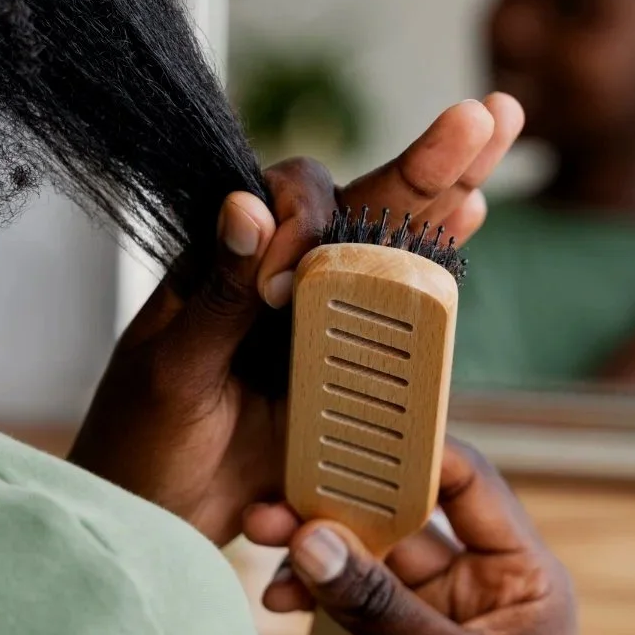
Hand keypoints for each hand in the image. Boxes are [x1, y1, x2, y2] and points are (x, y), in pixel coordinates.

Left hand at [69, 94, 524, 544]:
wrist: (154, 519)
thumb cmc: (139, 441)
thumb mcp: (173, 371)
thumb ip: (219, 295)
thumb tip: (246, 207)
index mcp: (228, 262)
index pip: (285, 200)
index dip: (307, 218)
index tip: (283, 282)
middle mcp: (280, 278)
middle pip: (360, 206)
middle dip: (422, 159)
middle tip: (482, 115)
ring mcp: (317, 319)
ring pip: (391, 244)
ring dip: (444, 190)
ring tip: (496, 129)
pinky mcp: (345, 367)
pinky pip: (399, 310)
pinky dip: (437, 258)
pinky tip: (471, 213)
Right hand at [244, 439, 583, 634]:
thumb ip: (381, 605)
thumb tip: (312, 540)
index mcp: (522, 573)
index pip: (468, 484)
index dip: (414, 453)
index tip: (351, 435)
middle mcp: (480, 585)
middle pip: (403, 520)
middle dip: (338, 509)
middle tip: (278, 501)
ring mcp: (437, 620)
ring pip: (368, 564)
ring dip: (316, 554)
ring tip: (262, 545)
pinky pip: (352, 608)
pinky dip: (315, 599)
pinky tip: (280, 599)